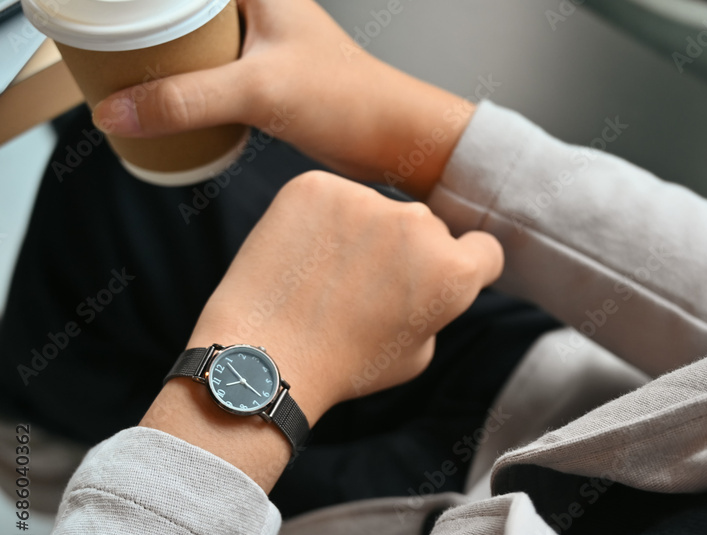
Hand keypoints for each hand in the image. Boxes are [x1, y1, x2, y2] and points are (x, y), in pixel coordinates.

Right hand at [92, 0, 474, 198]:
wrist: (396, 137)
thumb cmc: (350, 99)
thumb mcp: (258, 91)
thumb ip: (185, 100)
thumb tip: (115, 112)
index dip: (137, 2)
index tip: (98, 8)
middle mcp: (256, 5)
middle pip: (179, 7)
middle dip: (139, 23)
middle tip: (98, 42)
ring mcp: (260, 39)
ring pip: (192, 37)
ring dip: (159, 56)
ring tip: (118, 72)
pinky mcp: (264, 73)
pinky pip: (208, 68)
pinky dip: (182, 81)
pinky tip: (160, 99)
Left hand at [141, 171, 502, 488]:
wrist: (266, 356)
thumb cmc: (345, 365)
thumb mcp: (418, 353)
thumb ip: (436, 306)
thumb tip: (426, 278)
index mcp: (454, 270)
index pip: (484, 250)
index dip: (464, 269)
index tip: (432, 284)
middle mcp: (418, 223)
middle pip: (427, 229)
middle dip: (407, 252)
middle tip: (367, 291)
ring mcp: (366, 198)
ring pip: (377, 210)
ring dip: (364, 233)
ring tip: (327, 278)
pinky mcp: (317, 184)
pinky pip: (332, 197)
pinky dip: (321, 221)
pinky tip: (303, 258)